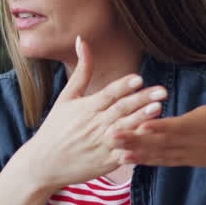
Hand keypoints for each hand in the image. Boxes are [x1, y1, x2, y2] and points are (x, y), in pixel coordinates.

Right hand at [17, 36, 166, 191]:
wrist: (43, 164)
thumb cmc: (55, 127)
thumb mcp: (66, 97)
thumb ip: (81, 71)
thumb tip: (82, 40)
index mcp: (86, 108)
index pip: (107, 94)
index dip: (122, 86)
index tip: (138, 79)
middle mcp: (94, 125)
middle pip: (121, 110)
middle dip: (142, 100)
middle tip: (161, 91)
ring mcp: (101, 144)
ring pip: (125, 129)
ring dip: (142, 119)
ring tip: (159, 108)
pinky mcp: (107, 162)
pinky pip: (125, 152)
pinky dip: (137, 145)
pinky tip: (151, 137)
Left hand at [114, 68, 205, 177]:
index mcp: (205, 124)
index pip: (179, 126)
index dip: (160, 126)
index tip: (141, 124)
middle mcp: (193, 141)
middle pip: (161, 140)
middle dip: (136, 139)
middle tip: (111, 136)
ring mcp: (190, 152)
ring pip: (159, 153)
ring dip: (137, 152)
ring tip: (114, 152)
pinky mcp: (189, 159)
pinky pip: (164, 160)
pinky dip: (147, 160)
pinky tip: (129, 160)